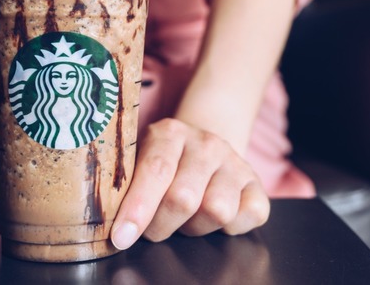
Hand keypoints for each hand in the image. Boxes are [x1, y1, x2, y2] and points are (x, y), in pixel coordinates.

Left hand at [110, 119, 270, 248]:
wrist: (202, 147)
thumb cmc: (162, 164)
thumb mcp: (138, 162)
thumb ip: (125, 184)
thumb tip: (111, 223)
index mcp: (170, 133)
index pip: (155, 171)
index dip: (137, 208)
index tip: (121, 237)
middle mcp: (207, 143)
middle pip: (184, 198)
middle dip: (161, 225)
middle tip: (154, 227)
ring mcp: (235, 162)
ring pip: (217, 211)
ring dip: (195, 227)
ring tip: (185, 218)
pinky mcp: (258, 184)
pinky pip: (249, 216)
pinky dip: (230, 228)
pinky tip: (214, 219)